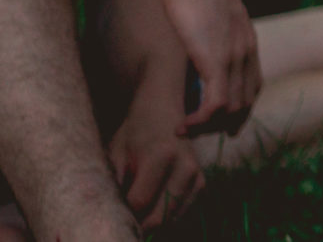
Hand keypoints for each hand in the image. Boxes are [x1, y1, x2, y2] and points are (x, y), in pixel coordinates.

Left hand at [107, 73, 205, 228]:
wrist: (164, 111)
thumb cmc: (135, 132)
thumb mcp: (116, 153)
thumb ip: (113, 185)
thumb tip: (108, 217)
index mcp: (161, 157)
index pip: (139, 204)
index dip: (121, 212)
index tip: (110, 210)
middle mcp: (185, 168)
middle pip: (158, 218)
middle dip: (136, 223)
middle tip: (121, 219)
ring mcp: (196, 176)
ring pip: (170, 220)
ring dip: (151, 223)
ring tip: (135, 214)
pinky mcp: (201, 183)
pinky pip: (180, 213)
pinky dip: (164, 217)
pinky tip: (151, 208)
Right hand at [152, 0, 259, 135]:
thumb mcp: (206, 7)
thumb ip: (207, 25)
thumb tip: (195, 30)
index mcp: (247, 36)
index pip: (254, 83)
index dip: (241, 106)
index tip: (224, 121)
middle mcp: (247, 49)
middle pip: (246, 100)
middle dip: (226, 122)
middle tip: (200, 133)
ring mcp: (234, 56)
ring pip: (232, 108)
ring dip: (208, 126)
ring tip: (184, 131)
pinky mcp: (216, 60)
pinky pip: (216, 105)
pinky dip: (200, 121)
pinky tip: (182, 125)